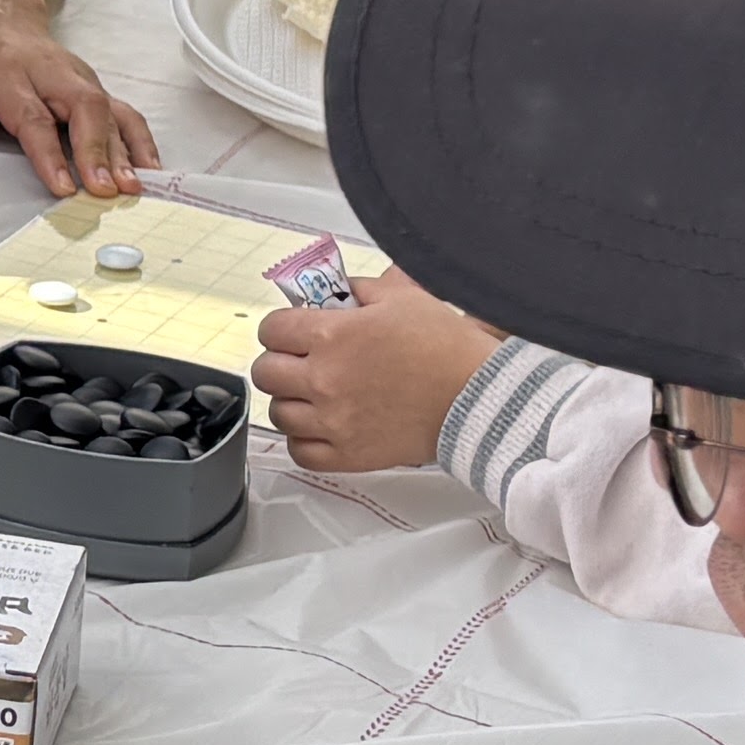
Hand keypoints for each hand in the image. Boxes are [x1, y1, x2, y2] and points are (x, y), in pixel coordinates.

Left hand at [0, 0, 148, 196]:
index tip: (62, 186)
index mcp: (9, 72)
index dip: (49, 154)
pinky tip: (149, 168)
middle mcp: (51, 73)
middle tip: (106, 189)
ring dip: (123, 150)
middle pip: (84, 108)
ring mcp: (78, 77)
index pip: (33, 117)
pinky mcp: (94, 86)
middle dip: (97, 151)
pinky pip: (123, 110)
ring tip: (132, 187)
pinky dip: (140, 139)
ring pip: (109, 110)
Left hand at [254, 272, 499, 473]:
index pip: (273, 329)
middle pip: (267, 371)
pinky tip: (320, 427)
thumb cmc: (446, 348)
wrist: (478, 398)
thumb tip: (336, 292)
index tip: (294, 332)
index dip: (282, 327)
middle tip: (301, 361)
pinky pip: (300, 452)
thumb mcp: (401, 297)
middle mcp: (323, 380)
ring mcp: (332, 422)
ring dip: (291, 401)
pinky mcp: (348, 455)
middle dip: (280, 361)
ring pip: (278, 413)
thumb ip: (359, 289)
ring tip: (312, 395)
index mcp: (331, 336)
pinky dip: (303, 440)